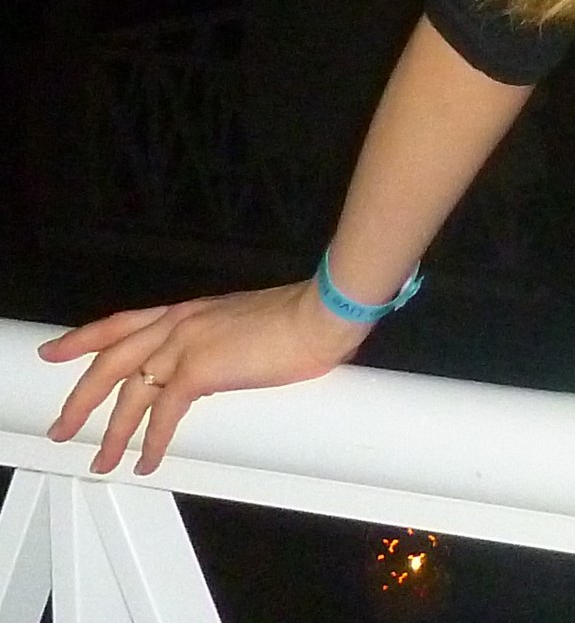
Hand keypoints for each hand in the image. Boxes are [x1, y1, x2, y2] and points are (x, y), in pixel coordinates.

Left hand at [37, 280, 365, 475]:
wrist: (320, 313)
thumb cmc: (297, 316)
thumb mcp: (243, 322)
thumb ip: (220, 339)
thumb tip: (220, 365)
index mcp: (188, 310)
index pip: (123, 323)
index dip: (85, 337)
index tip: (56, 351)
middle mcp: (178, 322)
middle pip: (110, 359)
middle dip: (80, 397)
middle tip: (61, 427)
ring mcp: (186, 343)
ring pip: (129, 392)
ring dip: (112, 432)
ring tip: (101, 460)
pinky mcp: (200, 369)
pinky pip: (162, 414)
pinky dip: (151, 442)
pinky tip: (148, 461)